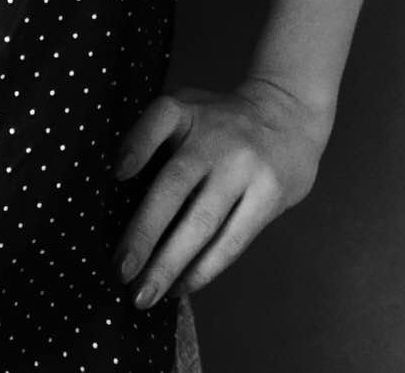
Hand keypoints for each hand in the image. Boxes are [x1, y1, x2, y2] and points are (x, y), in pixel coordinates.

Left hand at [112, 77, 332, 308]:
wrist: (288, 116)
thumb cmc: (219, 124)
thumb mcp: (187, 110)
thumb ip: (155, 140)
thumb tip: (116, 199)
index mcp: (185, 110)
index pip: (157, 120)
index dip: (136, 144)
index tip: (117, 172)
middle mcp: (214, 137)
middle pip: (174, 185)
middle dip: (144, 232)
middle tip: (120, 270)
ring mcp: (244, 167)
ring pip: (202, 222)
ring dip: (170, 264)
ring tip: (144, 293)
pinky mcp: (268, 195)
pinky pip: (232, 241)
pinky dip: (203, 269)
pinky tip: (180, 286)